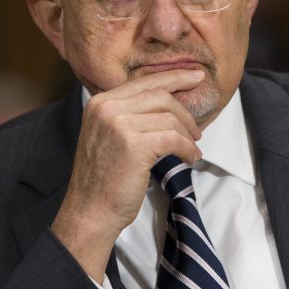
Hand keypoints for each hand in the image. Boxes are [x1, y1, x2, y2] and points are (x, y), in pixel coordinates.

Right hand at [51, 69, 204, 281]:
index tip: (196, 76)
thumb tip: (169, 98)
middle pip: (160, 95)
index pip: (143, 81)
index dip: (174, 78)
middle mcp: (106, 108)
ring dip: (188, 135)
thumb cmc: (105, 179)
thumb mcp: (111, 136)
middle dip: (185, 111)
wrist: (90, 212)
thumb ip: (131, 114)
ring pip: (170, 118)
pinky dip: (187, 149)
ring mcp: (118, 124)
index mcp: (100, 102)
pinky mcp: (134, 144)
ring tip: (192, 149)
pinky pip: (174, 138)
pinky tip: (190, 159)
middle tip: (198, 130)